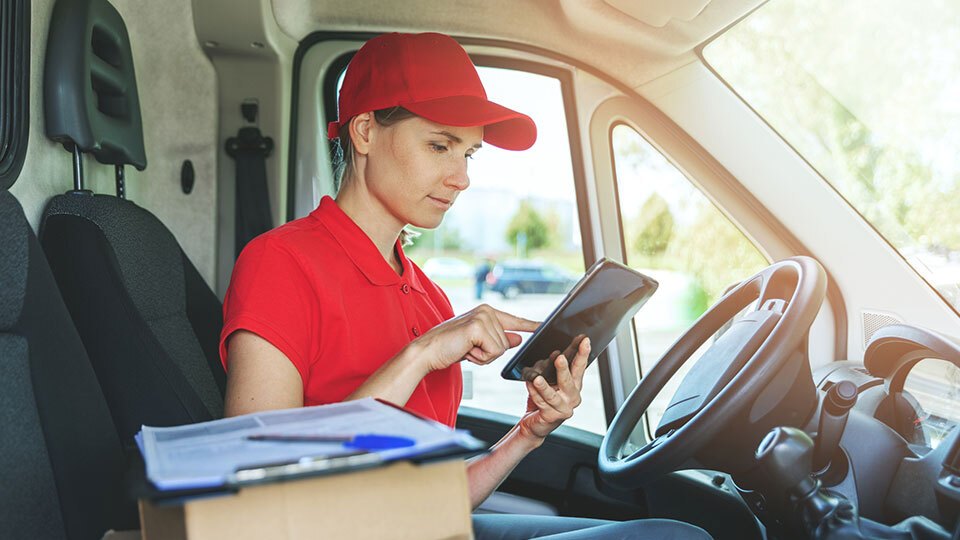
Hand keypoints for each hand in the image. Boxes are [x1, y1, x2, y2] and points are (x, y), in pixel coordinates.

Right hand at [410, 304, 539, 372]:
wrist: (426, 352)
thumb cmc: (449, 348)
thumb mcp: (478, 345)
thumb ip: (498, 340)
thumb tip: (518, 338)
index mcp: (487, 312)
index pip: (515, 320)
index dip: (531, 325)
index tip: (546, 325)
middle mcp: (487, 311)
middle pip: (507, 343)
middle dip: (489, 354)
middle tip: (469, 349)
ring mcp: (483, 316)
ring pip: (501, 349)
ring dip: (484, 356)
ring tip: (466, 349)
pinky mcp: (478, 326)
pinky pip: (493, 351)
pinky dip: (480, 357)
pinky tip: (466, 350)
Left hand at [518, 336, 590, 441]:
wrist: (536, 424)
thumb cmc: (544, 400)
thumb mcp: (550, 381)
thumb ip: (553, 369)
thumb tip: (555, 354)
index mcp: (574, 386)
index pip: (580, 367)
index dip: (583, 354)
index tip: (584, 341)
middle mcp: (572, 398)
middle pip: (569, 381)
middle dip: (563, 369)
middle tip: (559, 358)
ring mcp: (564, 409)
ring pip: (553, 396)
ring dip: (544, 387)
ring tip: (537, 379)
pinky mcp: (552, 418)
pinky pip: (542, 404)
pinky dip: (534, 394)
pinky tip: (529, 386)